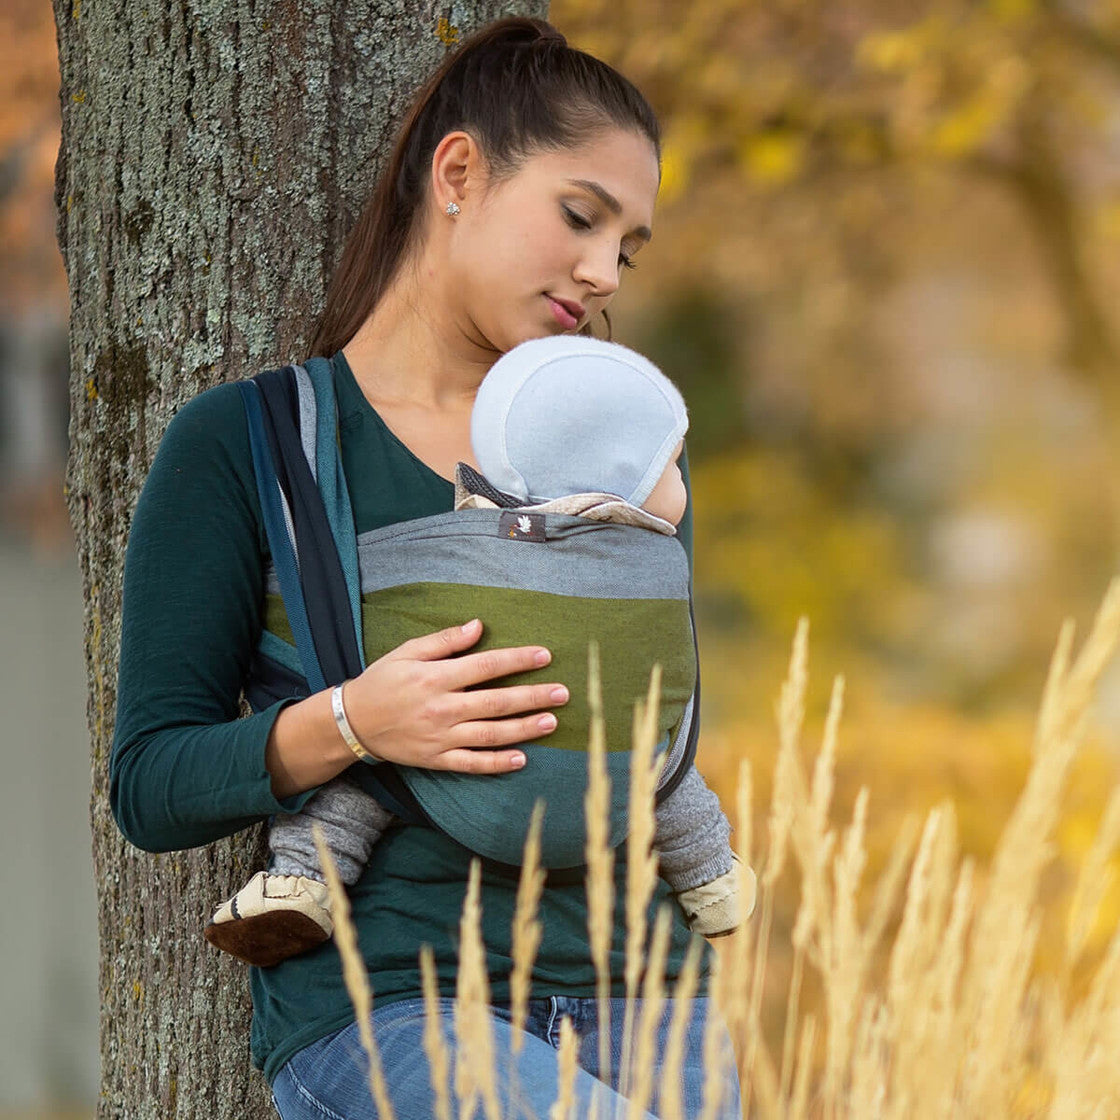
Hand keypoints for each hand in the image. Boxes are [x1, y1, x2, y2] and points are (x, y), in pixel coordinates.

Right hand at [342, 618, 568, 773]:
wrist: (353, 723)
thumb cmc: (382, 680)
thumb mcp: (408, 651)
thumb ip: (445, 640)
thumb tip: (479, 626)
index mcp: (436, 677)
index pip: (486, 666)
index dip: (518, 660)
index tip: (545, 655)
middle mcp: (442, 708)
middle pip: (496, 702)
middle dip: (533, 697)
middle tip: (563, 693)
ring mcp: (441, 737)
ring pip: (491, 734)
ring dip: (524, 729)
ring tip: (552, 722)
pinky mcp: (437, 759)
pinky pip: (472, 764)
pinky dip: (497, 763)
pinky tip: (521, 759)